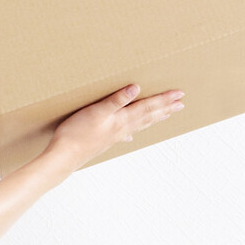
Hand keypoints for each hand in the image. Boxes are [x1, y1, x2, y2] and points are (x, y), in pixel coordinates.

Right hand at [44, 84, 180, 167]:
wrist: (64, 156)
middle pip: (148, 116)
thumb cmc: (77, 133)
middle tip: (180, 105)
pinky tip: (131, 135)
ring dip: (153, 119)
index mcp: (122, 119)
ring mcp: (114, 136)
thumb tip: (135, 88)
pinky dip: (132, 132)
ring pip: (139, 125)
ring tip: (164, 115)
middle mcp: (122, 128)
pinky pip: (125, 134)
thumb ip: (116, 99)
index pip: (148, 107)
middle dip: (164, 109)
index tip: (179, 94)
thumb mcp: (97, 111)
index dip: (164, 100)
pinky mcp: (105, 141)